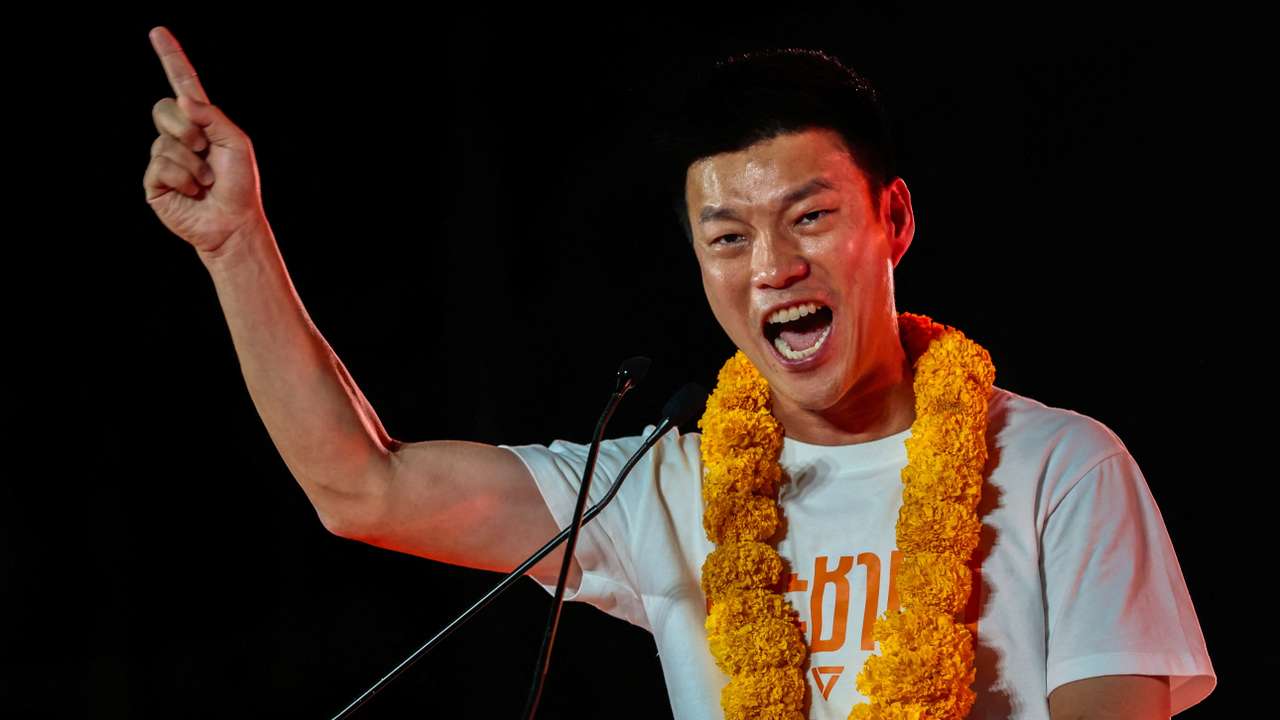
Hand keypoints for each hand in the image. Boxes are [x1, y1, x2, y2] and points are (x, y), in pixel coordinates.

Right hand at [143, 26, 265, 257]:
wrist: (233, 222)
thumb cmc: (239, 185)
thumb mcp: (235, 143)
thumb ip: (213, 117)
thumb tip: (183, 101)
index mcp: (201, 123)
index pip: (182, 85)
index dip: (171, 58)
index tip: (158, 31)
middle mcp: (177, 136)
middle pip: (163, 109)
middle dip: (188, 130)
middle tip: (206, 153)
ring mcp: (162, 157)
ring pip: (165, 142)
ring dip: (194, 164)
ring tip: (205, 182)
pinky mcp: (154, 181)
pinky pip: (161, 166)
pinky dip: (183, 179)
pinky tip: (192, 193)